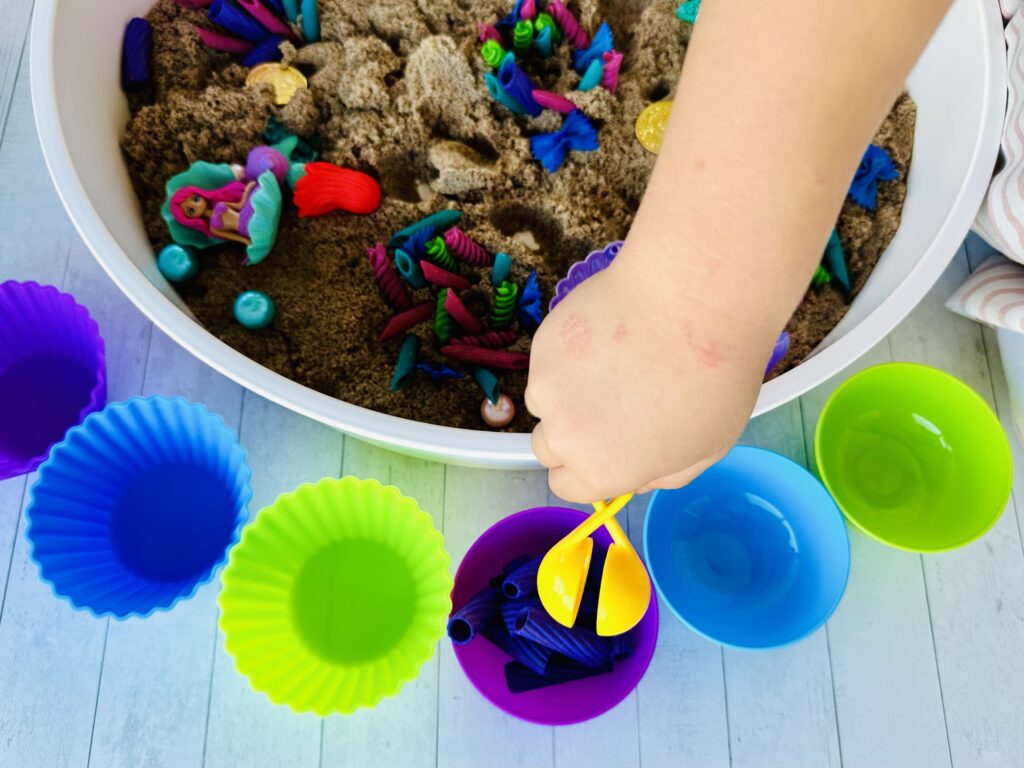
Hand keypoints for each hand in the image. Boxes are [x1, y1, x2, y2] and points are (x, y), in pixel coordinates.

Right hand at [526, 242, 775, 502]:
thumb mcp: (706, 448)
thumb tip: (637, 476)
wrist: (691, 302)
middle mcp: (564, 436)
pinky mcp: (543, 343)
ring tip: (614, 360)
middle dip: (571, 433)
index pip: (566, 486)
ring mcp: (547, 386)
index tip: (607, 447)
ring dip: (567, 391)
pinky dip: (569, 353)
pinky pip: (548, 360)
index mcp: (601, 471)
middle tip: (611, 403)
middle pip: (547, 447)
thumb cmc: (712, 379)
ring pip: (545, 399)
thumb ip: (662, 473)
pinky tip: (609, 332)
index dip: (587, 468)